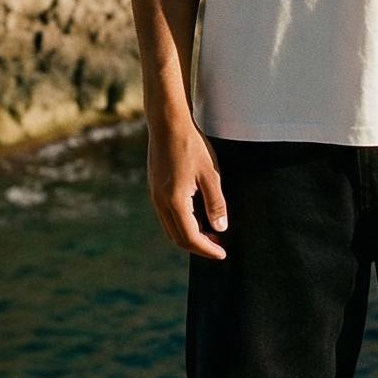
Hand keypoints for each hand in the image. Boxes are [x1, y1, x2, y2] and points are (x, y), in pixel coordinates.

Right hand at [147, 116, 229, 259]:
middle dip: (198, 246)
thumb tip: (220, 228)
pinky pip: (166, 215)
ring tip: (210, 233)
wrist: (168, 123)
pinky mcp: (154, 188)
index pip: (190, 237)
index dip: (207, 249)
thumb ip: (216, 204)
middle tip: (218, 246)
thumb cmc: (191, 146)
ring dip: (189, 235)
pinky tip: (197, 216)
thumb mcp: (211, 175)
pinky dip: (182, 223)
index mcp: (174, 201)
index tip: (222, 254)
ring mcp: (154, 195)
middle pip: (177, 237)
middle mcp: (160, 202)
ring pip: (170, 228)